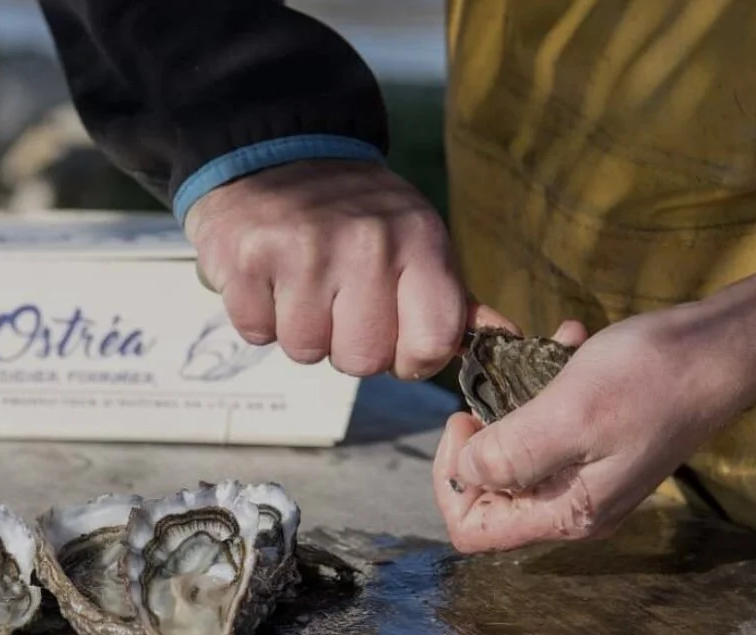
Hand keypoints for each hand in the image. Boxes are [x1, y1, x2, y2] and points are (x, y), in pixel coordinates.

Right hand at [183, 159, 472, 379]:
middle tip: (337, 302)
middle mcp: (367, 243)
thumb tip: (507, 339)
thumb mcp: (415, 241)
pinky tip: (270, 279)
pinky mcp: (248, 258)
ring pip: (306, 351)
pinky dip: (259, 316)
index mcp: (419, 240)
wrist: (276, 153)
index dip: (410, 359)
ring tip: (301, 285)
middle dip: (345, 344)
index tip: (393, 339)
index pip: (433, 343)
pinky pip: (257, 333)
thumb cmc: (355, 215)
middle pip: (362, 360)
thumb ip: (454, 300)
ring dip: (299, 330)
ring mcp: (304, 250)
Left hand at [432, 304, 752, 552]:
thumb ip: (509, 453)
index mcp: (566, 513)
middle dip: (478, 437)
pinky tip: (564, 343)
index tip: (464, 420)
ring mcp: (588, 475)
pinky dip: (543, 385)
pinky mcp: (599, 442)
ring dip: (511, 403)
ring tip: (530, 357)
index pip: (472, 530)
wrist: (722, 348)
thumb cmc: (650, 379)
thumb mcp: (568, 415)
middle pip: (489, 495)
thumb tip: (465, 470)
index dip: (451, 478)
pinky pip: (549, 425)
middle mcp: (574, 505)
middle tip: (488, 390)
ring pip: (515, 454)